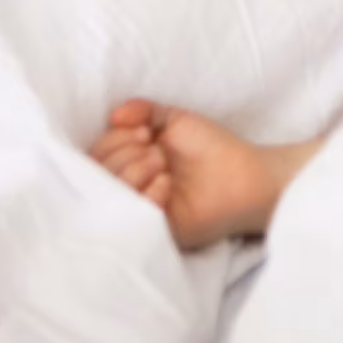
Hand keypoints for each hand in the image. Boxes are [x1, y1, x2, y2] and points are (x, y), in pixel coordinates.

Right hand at [89, 99, 287, 249]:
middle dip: (125, 155)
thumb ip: (142, 111)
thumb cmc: (211, 147)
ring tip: (162, 163)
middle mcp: (129, 188)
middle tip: (158, 151)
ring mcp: (141, 211)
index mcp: (128, 163)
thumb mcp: (173, 119)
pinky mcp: (156, 231)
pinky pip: (134, 216)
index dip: (113, 141)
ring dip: (134, 171)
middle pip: (99, 176)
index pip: (96, 156)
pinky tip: (167, 183)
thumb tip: (114, 115)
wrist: (247, 174)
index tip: (144, 132)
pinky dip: (147, 195)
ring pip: (111, 196)